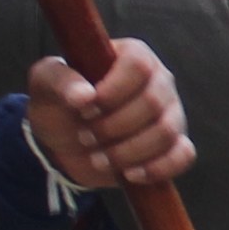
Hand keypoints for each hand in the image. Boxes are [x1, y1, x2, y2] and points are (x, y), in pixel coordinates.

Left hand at [25, 38, 194, 190]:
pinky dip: (156, 168)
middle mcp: (159, 81)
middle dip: (113, 127)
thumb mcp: (46, 83)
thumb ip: (60, 80)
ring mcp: (172, 113)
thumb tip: (83, 95)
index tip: (85, 108)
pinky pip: (183, 156)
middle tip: (85, 136)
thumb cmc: (59, 102)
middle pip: (152, 102)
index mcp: (133, 56)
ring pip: (166, 132)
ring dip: (127, 152)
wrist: (65, 142)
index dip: (113, 90)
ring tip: (98, 158)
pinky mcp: (175, 145)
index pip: (138, 65)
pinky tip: (128, 173)